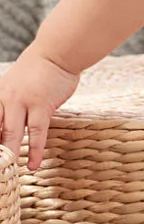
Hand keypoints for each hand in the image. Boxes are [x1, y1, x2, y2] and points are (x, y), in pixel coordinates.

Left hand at [0, 48, 80, 170]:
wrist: (58, 52)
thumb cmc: (39, 68)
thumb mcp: (15, 84)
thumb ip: (8, 103)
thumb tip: (5, 127)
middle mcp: (5, 100)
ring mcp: (23, 103)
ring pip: (11, 134)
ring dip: (9, 154)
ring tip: (8, 171)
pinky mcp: (42, 106)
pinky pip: (37, 132)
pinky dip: (36, 149)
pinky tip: (34, 164)